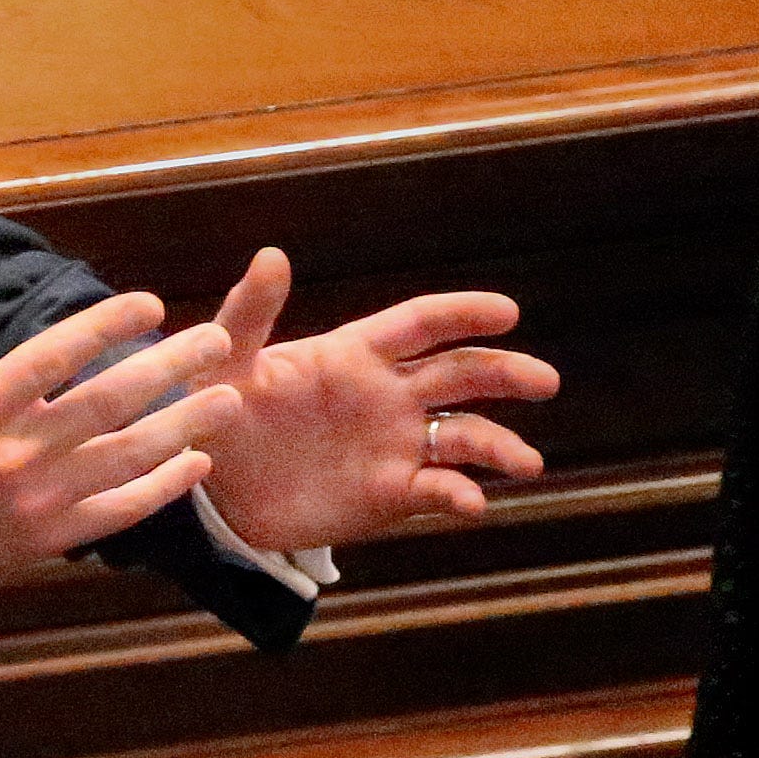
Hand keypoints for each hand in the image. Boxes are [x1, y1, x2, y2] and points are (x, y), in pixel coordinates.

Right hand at [0, 266, 243, 622]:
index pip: (53, 357)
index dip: (105, 326)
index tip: (150, 301)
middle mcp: (15, 454)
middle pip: (107, 404)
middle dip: (168, 369)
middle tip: (215, 341)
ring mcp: (37, 500)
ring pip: (125, 458)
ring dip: (183, 428)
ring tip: (228, 399)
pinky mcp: (48, 537)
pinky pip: (116, 512)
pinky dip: (160, 490)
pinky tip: (197, 464)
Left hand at [192, 246, 560, 550]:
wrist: (214, 493)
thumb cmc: (219, 414)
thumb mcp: (228, 361)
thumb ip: (252, 312)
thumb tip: (272, 254)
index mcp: (358, 354)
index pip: (423, 324)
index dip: (465, 314)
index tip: (507, 312)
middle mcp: (389, 396)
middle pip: (462, 377)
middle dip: (505, 375)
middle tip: (545, 382)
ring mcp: (395, 446)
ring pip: (464, 438)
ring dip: (499, 446)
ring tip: (527, 462)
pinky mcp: (391, 496)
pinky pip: (438, 492)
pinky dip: (461, 496)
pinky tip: (472, 503)